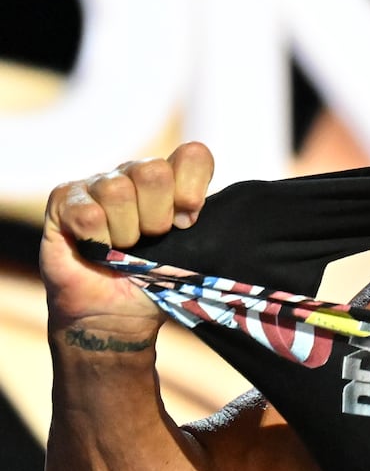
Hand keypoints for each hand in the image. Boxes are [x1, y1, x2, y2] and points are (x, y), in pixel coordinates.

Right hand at [40, 142, 214, 335]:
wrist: (111, 314)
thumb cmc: (153, 281)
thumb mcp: (189, 256)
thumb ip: (204, 229)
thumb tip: (200, 215)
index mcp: (173, 181)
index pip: (193, 155)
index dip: (192, 189)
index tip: (186, 222)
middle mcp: (135, 175)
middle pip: (153, 171)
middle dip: (156, 217)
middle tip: (151, 240)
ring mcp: (99, 183)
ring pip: (117, 190)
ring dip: (124, 233)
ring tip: (122, 250)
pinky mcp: (64, 199)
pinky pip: (86, 212)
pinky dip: (95, 239)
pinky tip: (95, 248)